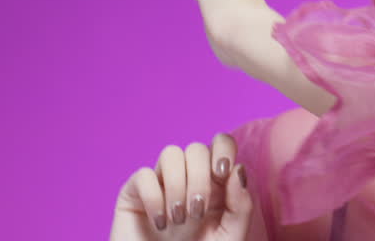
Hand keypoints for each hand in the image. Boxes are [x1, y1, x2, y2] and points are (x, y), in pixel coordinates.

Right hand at [110, 134, 252, 240]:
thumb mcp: (230, 236)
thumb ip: (240, 206)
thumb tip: (238, 170)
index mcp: (215, 183)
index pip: (221, 143)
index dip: (222, 148)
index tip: (221, 173)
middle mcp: (188, 177)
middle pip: (196, 148)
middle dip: (199, 178)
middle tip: (197, 212)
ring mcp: (161, 183)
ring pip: (170, 153)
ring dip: (177, 185)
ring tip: (178, 219)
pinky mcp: (134, 194)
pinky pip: (143, 175)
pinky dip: (153, 197)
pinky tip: (160, 223)